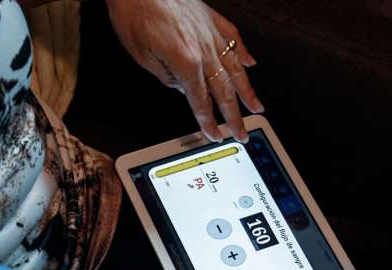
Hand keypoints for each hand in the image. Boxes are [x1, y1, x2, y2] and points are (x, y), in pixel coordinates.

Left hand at [104, 0, 263, 142]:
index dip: (208, 122)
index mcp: (186, 61)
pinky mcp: (210, 17)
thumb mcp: (141, 55)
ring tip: (256, 107)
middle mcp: (204, 48)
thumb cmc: (135, 12)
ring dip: (247, 90)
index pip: (201, 101)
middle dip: (234, 115)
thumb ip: (166, 77)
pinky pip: (233, 37)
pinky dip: (243, 53)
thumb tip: (181, 88)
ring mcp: (210, 32)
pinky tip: (251, 64)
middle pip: (224, 90)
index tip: (215, 135)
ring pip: (235, 67)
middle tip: (243, 132)